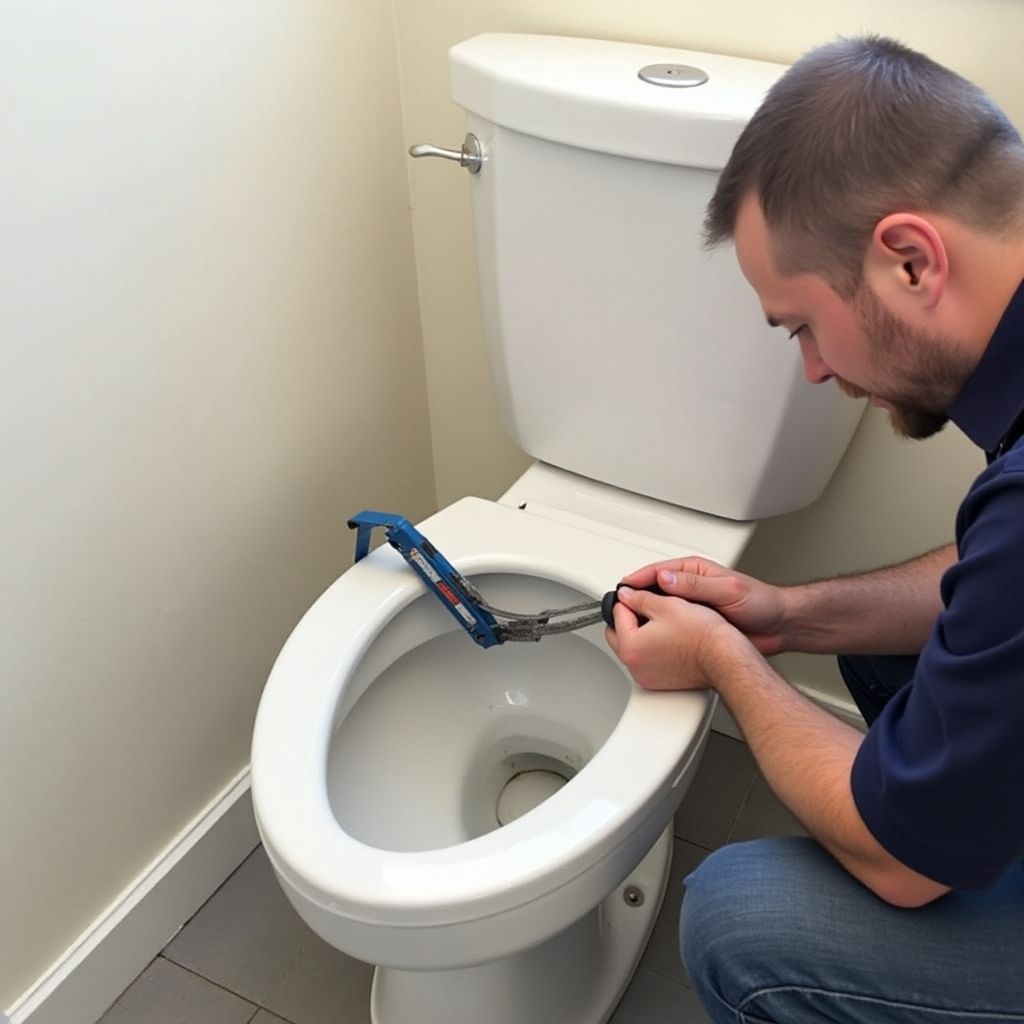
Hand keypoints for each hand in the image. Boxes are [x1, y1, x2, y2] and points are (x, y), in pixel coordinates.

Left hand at [605, 586, 734, 690]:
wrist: (725, 658)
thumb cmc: (701, 635)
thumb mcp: (666, 605)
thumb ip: (639, 598)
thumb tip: (626, 595)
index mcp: (630, 647)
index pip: (617, 613)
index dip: (629, 599)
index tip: (640, 595)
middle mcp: (635, 666)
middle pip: (619, 634)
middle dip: (629, 618)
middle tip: (648, 607)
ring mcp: (647, 677)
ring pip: (633, 647)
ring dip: (640, 635)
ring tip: (662, 623)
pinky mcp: (660, 682)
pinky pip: (647, 661)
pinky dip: (652, 649)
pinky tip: (669, 639)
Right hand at [620, 556, 786, 655]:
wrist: (780, 627)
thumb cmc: (761, 603)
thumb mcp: (728, 589)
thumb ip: (697, 585)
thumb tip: (666, 579)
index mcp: (694, 571)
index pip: (657, 572)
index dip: (637, 580)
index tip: (622, 590)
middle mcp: (689, 588)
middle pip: (653, 590)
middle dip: (636, 599)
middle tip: (620, 611)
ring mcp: (691, 608)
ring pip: (659, 610)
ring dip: (646, 617)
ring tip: (630, 626)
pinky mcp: (695, 627)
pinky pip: (671, 628)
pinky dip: (660, 633)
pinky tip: (652, 640)